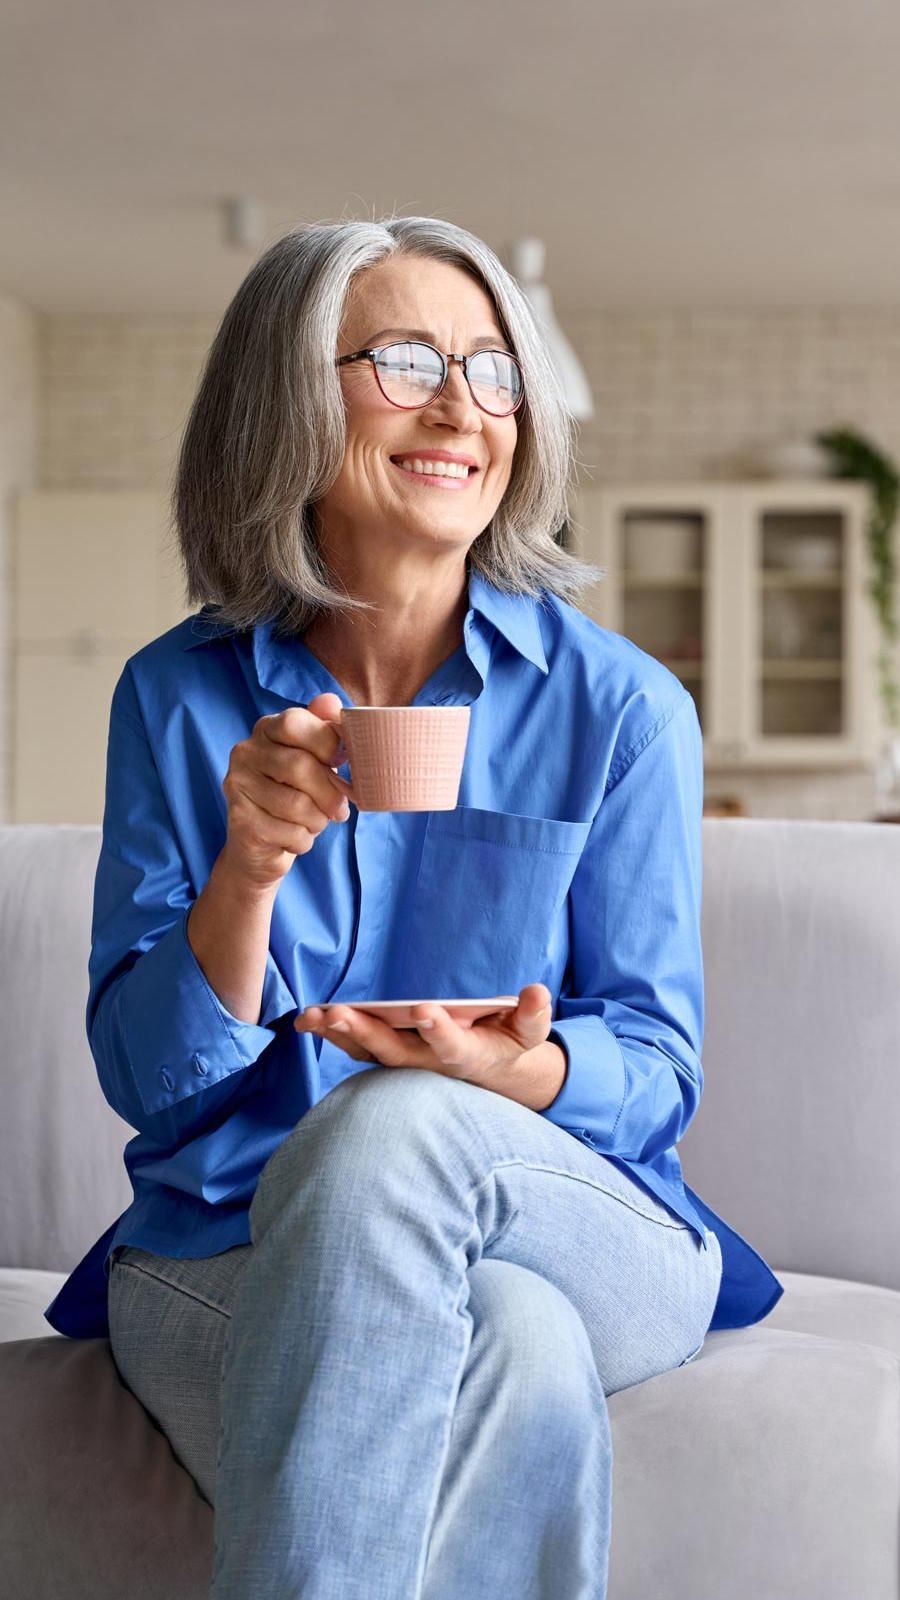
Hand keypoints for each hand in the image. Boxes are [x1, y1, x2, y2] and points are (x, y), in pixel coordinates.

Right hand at [221, 692, 353, 892]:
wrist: (259, 845)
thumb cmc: (296, 795)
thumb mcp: (314, 760)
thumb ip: (324, 729)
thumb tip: (331, 701)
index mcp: (265, 729)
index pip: (294, 722)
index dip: (326, 744)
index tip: (341, 763)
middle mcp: (245, 752)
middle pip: (300, 766)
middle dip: (329, 794)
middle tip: (339, 809)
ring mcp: (237, 785)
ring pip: (297, 804)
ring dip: (318, 821)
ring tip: (315, 822)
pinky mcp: (239, 820)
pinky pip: (289, 832)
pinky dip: (303, 840)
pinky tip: (295, 836)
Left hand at [294, 983, 554, 1087]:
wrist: (489, 1070)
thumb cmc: (507, 1043)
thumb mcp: (528, 1031)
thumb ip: (532, 1015)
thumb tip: (536, 992)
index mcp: (465, 1054)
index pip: (450, 1045)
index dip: (438, 1030)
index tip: (424, 1009)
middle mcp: (428, 1063)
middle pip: (394, 1052)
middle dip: (367, 1032)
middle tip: (341, 1013)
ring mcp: (404, 1060)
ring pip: (367, 1052)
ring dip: (339, 1035)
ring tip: (313, 1016)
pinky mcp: (386, 1053)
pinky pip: (355, 1047)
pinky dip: (331, 1034)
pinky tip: (308, 1019)